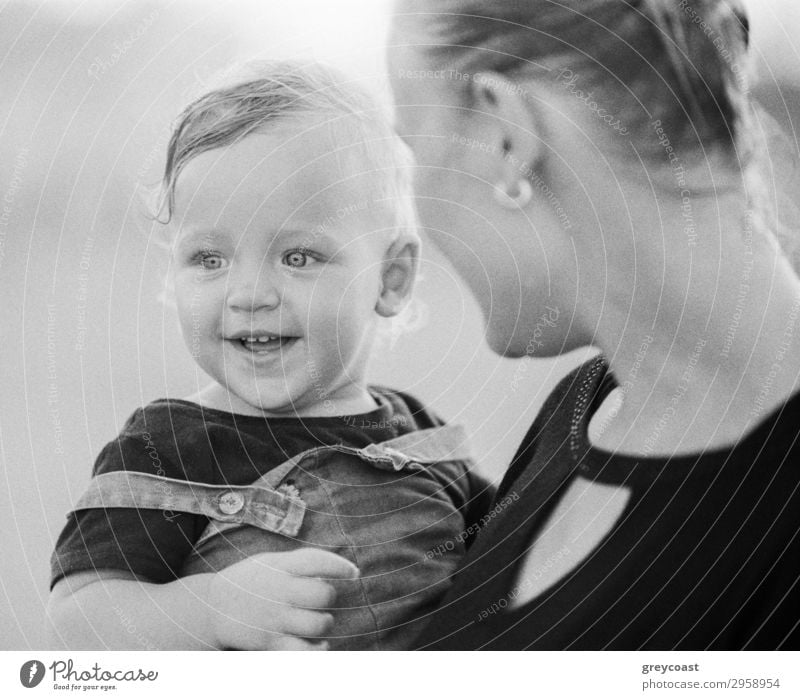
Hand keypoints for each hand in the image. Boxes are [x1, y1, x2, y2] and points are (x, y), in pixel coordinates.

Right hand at [207, 548, 358, 649]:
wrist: (212, 607)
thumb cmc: (250, 580)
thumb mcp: (271, 561)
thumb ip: (300, 563)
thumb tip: (336, 568)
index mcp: (280, 567)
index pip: (316, 561)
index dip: (340, 566)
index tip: (353, 572)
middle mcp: (278, 592)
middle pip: (323, 595)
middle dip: (331, 597)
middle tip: (323, 598)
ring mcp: (275, 619)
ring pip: (318, 624)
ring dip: (326, 623)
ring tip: (318, 620)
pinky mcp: (270, 642)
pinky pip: (303, 652)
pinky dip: (317, 650)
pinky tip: (320, 645)